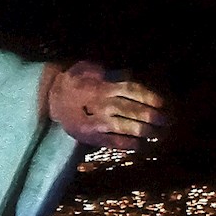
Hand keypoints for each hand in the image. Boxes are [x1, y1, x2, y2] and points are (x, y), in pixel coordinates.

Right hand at [46, 62, 167, 150]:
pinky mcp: (89, 135)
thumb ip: (110, 73)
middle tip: (167, 121)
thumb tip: (130, 74)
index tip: (163, 104)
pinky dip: (126, 144)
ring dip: (143, 131)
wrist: (48, 97)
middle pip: (132, 110)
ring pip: (125, 126)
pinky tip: (138, 146)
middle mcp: (102, 103)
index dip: (150, 98)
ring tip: (157, 134)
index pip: (132, 91)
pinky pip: (111, 141)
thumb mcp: (89, 69)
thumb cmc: (73, 81)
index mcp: (103, 86)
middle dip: (152, 116)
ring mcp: (96, 121)